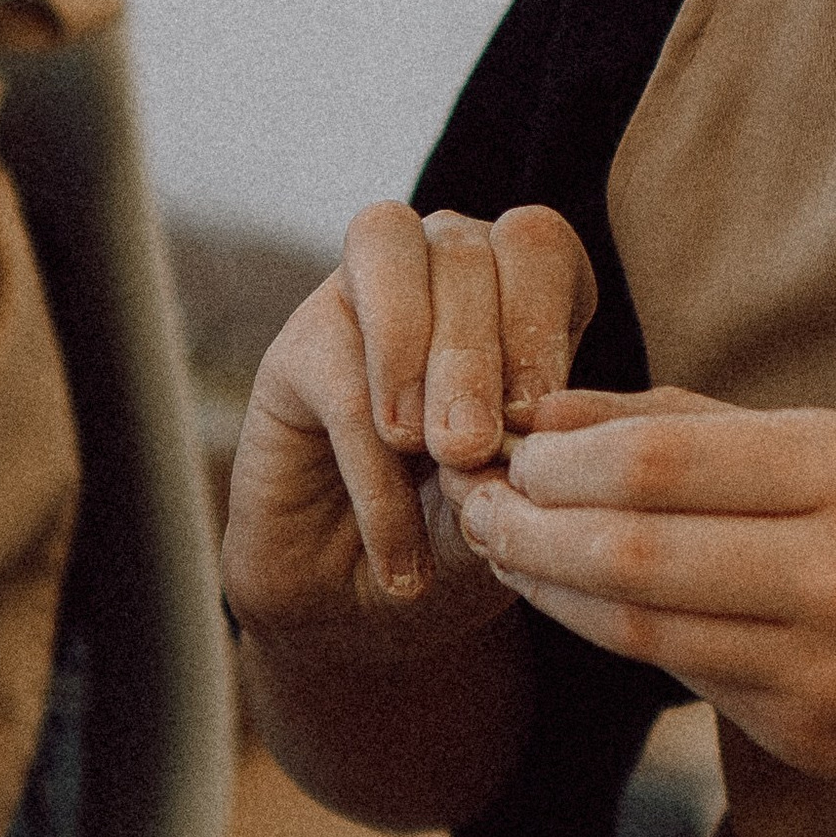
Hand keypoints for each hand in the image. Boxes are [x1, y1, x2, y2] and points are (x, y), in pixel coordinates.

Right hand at [222, 202, 596, 646]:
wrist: (358, 592)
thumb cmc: (457, 527)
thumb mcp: (512, 498)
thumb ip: (523, 459)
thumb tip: (521, 434)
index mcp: (518, 283)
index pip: (536, 244)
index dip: (538, 318)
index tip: (537, 414)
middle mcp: (439, 264)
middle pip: (463, 253)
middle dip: (476, 354)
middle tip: (477, 446)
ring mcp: (362, 294)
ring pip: (391, 264)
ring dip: (421, 361)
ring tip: (444, 455)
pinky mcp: (297, 349)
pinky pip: (339, 378)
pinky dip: (374, 468)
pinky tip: (397, 543)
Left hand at [448, 392, 835, 821]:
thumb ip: (729, 435)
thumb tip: (568, 411)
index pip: (666, 459)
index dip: (562, 452)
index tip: (511, 438)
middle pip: (632, 544)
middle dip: (529, 520)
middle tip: (473, 498)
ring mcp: (824, 669)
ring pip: (636, 623)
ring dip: (548, 584)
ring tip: (500, 546)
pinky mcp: (807, 737)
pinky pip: (681, 674)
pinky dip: (612, 631)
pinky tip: (576, 599)